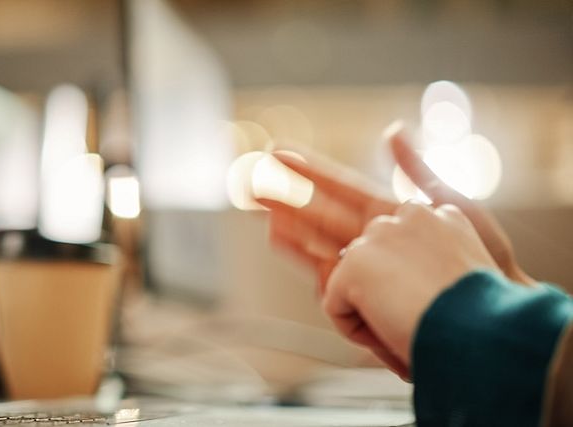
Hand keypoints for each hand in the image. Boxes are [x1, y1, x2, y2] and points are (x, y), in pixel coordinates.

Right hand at [258, 124, 532, 289]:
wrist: (492, 307)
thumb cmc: (482, 259)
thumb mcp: (449, 203)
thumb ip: (415, 169)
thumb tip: (392, 132)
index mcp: (389, 215)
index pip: (339, 187)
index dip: (309, 170)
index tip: (280, 151)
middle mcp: (371, 242)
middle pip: (316, 215)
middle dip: (284, 197)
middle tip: (251, 180)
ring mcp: (365, 270)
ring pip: (313, 244)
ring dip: (284, 224)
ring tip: (259, 208)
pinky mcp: (363, 297)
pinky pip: (324, 274)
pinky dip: (300, 254)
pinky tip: (281, 235)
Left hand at [324, 203, 498, 375]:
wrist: (481, 332)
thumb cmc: (485, 322)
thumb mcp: (469, 282)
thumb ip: (435, 269)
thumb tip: (402, 286)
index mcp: (446, 218)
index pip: (405, 239)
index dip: (408, 277)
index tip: (429, 301)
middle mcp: (412, 215)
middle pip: (375, 258)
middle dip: (385, 290)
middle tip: (417, 319)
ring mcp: (380, 236)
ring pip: (357, 284)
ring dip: (375, 311)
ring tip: (409, 328)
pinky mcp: (354, 262)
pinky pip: (337, 307)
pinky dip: (358, 331)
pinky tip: (392, 334)